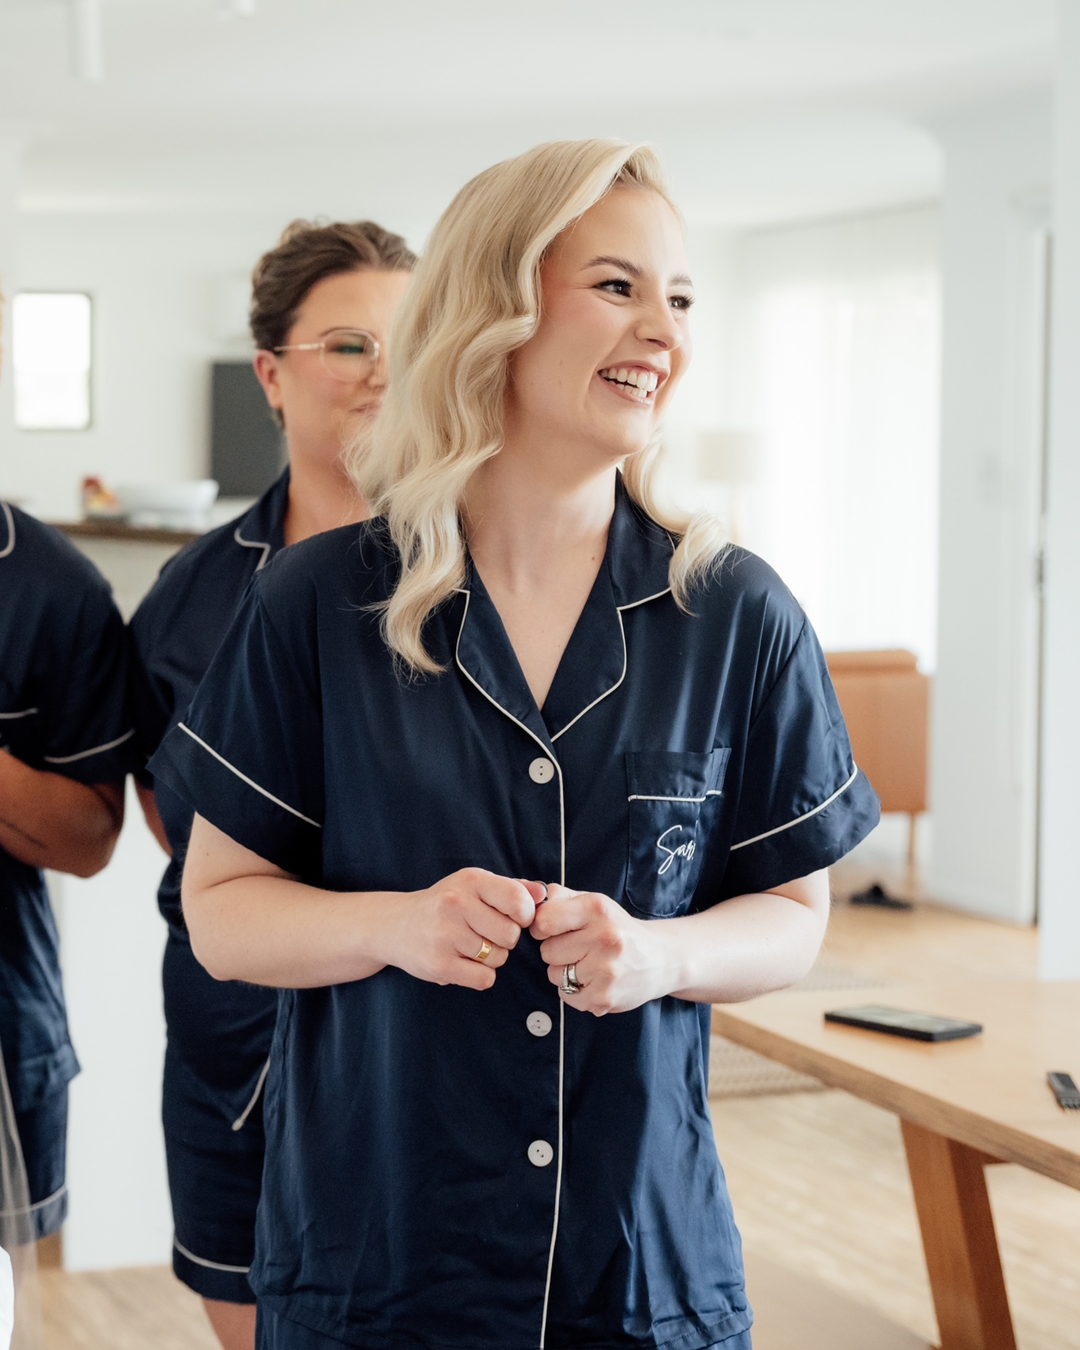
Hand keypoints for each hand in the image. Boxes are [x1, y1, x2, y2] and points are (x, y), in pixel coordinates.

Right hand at [372, 868, 544, 991]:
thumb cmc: (444, 905)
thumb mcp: (474, 887)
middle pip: (511, 935)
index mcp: (470, 881)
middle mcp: (455, 904)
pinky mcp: (439, 964)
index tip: (512, 917)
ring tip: (469, 946)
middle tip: (484, 934)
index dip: (524, 915)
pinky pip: (484, 979)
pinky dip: (480, 976)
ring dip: (491, 958)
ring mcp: (445, 935)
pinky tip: (463, 963)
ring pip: (499, 959)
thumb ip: (512, 888)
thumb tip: (544, 893)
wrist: (395, 926)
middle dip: (505, 939)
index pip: (519, 900)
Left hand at [530, 884, 680, 1014]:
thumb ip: (560, 896)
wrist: (662, 959)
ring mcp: (606, 970)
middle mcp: (604, 937)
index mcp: (597, 909)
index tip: (554, 929)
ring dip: (565, 972)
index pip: (544, 920)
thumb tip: (531, 896)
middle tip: (580, 948)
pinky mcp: (605, 997)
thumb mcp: (595, 903)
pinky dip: (574, 991)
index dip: (543, 927)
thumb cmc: (619, 928)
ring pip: (554, 975)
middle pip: (547, 951)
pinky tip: (594, 981)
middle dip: (557, 951)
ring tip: (589, 964)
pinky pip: (566, 996)